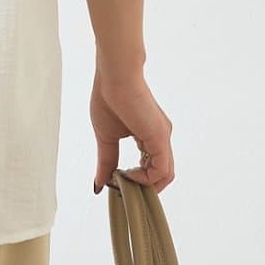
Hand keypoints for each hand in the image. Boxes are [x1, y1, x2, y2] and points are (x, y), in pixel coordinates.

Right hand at [90, 67, 174, 192]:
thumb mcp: (106, 138)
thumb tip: (99, 184)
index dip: (135, 180)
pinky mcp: (160, 136)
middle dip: (141, 187)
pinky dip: (145, 178)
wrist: (114, 77)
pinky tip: (126, 174)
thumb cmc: (109, 98)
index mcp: (150, 137)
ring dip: (143, 185)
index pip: (152, 168)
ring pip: (165, 175)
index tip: (114, 180)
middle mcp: (160, 138)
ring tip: (122, 180)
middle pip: (162, 175)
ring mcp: (163, 137)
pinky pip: (161, 169)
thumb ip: (106, 161)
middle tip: (120, 187)